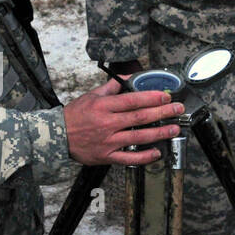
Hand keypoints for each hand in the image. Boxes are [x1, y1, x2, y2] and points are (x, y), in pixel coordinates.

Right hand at [63, 78, 184, 165]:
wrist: (56, 136)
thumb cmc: (74, 116)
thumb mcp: (90, 96)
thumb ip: (111, 87)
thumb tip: (128, 77)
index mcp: (103, 106)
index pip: (132, 100)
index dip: (152, 98)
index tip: (166, 96)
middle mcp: (107, 124)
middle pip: (140, 117)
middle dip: (162, 113)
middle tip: (178, 109)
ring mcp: (108, 141)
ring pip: (138, 137)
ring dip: (159, 133)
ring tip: (174, 129)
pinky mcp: (107, 156)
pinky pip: (129, 158)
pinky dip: (144, 156)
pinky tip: (157, 152)